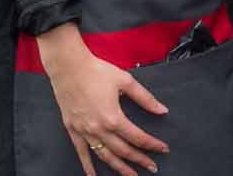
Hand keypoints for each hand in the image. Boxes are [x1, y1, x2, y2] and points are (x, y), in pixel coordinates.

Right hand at [38, 26, 168, 175]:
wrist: (69, 67)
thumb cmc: (96, 71)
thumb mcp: (126, 81)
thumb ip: (145, 98)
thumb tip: (162, 110)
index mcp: (113, 118)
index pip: (137, 137)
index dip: (152, 145)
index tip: (163, 149)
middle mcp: (99, 129)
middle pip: (123, 151)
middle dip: (140, 160)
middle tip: (152, 166)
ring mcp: (84, 132)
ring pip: (105, 156)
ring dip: (120, 168)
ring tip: (132, 175)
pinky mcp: (73, 130)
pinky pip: (82, 153)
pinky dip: (88, 166)